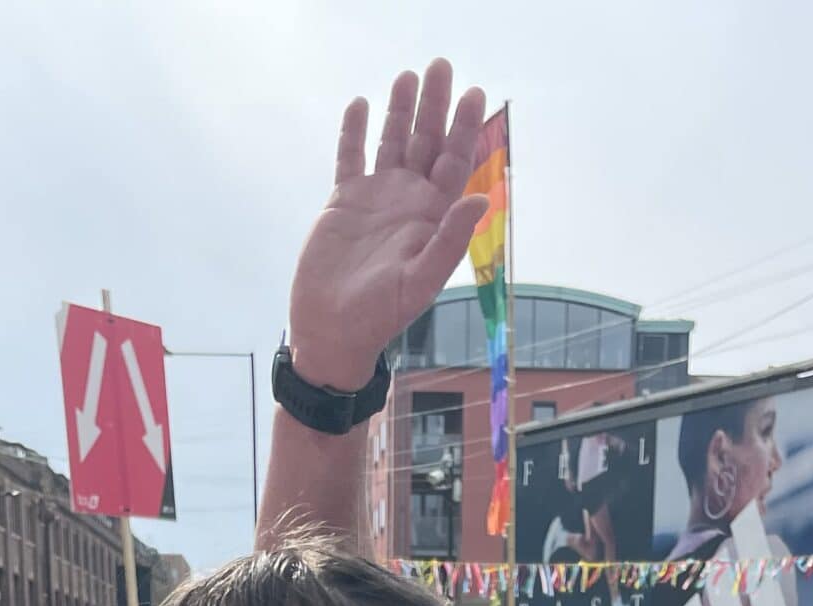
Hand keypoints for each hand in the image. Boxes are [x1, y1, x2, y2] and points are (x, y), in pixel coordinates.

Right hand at [287, 61, 488, 388]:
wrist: (332, 332)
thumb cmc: (379, 316)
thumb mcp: (419, 281)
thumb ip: (449, 240)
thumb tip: (480, 198)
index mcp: (432, 218)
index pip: (453, 163)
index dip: (464, 128)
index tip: (472, 93)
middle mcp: (408, 202)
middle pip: (426, 143)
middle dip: (434, 106)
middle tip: (441, 65)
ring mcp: (376, 199)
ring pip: (392, 143)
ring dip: (401, 111)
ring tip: (408, 77)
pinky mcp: (343, 202)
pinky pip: (350, 158)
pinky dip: (353, 132)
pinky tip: (359, 105)